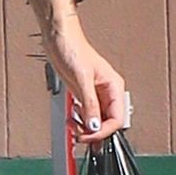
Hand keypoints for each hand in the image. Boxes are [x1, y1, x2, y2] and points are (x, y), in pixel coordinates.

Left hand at [44, 19, 126, 144]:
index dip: (103, 131)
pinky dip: (79, 121)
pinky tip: (72, 118)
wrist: (58, 38)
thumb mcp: (82, 79)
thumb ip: (89, 104)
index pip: (116, 119)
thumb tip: (95, 125)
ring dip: (85, 128)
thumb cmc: (73, 48)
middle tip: (78, 135)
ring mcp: (95, 94)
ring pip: (96, 121)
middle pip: (107, 123)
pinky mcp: (83, 94)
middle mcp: (107, 92)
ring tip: (73, 126)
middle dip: (93, 132)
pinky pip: (86, 115)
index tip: (89, 136)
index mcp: (114, 86)